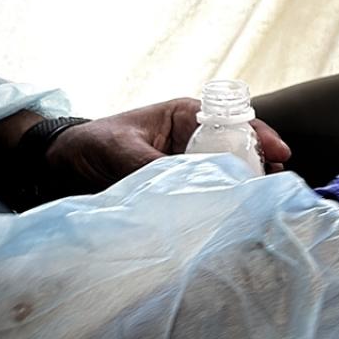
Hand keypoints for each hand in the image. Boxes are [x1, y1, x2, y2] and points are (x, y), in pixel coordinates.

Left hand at [47, 98, 291, 193]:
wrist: (58, 167)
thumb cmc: (90, 145)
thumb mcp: (121, 150)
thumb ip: (153, 168)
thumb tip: (186, 190)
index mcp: (187, 116)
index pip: (235, 121)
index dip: (261, 137)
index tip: (280, 154)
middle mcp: (195, 140)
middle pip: (241, 152)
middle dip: (260, 168)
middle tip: (273, 189)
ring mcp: (190, 167)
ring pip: (228, 177)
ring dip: (243, 191)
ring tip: (259, 208)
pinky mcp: (181, 192)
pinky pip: (208, 198)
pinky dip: (221, 208)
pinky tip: (231, 222)